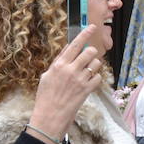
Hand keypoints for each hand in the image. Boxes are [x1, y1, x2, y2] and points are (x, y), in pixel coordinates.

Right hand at [27, 24, 105, 143]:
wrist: (50, 116)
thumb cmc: (46, 97)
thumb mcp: (46, 77)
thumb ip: (58, 63)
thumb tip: (66, 51)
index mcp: (59, 65)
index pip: (74, 44)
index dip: (84, 34)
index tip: (92, 27)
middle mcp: (70, 69)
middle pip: (90, 51)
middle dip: (91, 53)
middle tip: (87, 59)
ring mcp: (80, 79)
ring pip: (96, 63)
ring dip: (93, 66)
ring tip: (85, 74)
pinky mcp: (87, 89)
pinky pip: (98, 77)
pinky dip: (95, 79)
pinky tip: (87, 84)